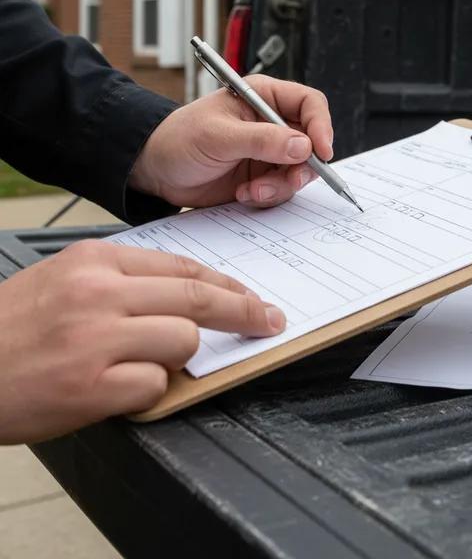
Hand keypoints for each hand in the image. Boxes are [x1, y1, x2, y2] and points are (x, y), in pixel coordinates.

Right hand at [0, 240, 285, 443]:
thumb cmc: (12, 326)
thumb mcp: (66, 279)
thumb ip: (125, 281)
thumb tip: (187, 294)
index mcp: (96, 260)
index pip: (184, 266)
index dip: (227, 284)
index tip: (251, 296)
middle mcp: (99, 292)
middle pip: (197, 297)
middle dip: (243, 311)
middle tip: (268, 321)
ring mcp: (96, 339)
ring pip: (183, 341)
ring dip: (177, 356)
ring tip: (139, 363)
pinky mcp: (91, 387)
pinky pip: (154, 385)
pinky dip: (147, 389)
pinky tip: (117, 388)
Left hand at [131, 76, 333, 208]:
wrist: (157, 171)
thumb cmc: (179, 139)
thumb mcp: (219, 136)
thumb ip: (262, 140)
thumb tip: (304, 146)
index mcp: (264, 97)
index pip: (309, 104)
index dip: (321, 125)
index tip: (322, 151)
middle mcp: (272, 123)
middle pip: (312, 142)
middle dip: (302, 166)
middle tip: (287, 180)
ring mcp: (270, 152)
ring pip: (300, 170)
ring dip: (281, 185)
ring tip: (253, 190)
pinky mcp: (263, 175)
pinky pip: (283, 189)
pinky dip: (268, 196)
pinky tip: (244, 194)